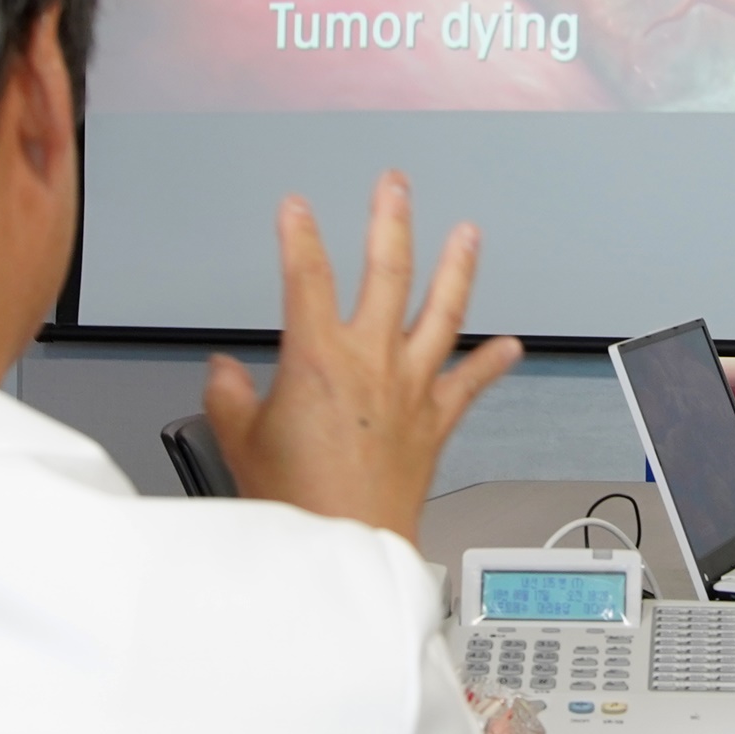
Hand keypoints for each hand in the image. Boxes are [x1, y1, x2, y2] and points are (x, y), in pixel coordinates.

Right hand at [201, 172, 522, 538]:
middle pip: (387, 272)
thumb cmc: (296, 502)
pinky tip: (510, 345)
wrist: (345, 545)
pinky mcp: (436, 421)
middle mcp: (373, 361)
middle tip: (395, 187)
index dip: (299, 235)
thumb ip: (230, 396)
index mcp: (318, 358)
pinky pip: (471, 383)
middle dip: (390, 221)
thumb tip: (224, 373)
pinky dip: (492, 362)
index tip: (296, 208)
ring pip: (443, 311)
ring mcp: (411, 387)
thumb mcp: (240, 442)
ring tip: (468, 234)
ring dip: (458, 267)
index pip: (305, 276)